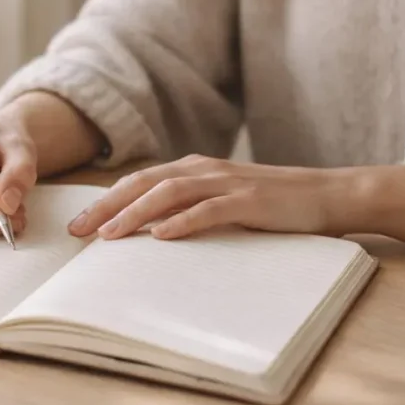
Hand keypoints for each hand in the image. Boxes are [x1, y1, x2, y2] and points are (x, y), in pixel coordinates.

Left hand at [67, 155, 404, 245]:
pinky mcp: (250, 200)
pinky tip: (161, 237)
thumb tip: (147, 230)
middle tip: (76, 231)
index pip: (138, 182)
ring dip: (135, 214)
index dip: (104, 200)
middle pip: (143, 184)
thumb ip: (187, 207)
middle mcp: (204, 169)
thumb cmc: (271, 203)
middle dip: (106, 207)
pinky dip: (182, 222)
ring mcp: (227, 182)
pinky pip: (210, 209)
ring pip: (169, 194)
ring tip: (109, 236)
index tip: (76, 224)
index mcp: (193, 168)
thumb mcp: (222, 200)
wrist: (328, 193)